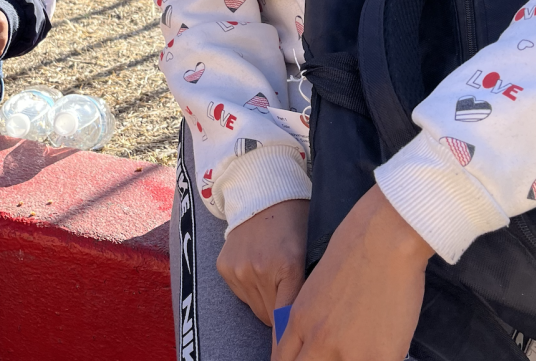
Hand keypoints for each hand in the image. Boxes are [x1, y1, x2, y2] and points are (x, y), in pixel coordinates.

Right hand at [217, 198, 309, 327]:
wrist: (261, 191)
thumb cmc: (294, 220)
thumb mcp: (310, 249)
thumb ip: (309, 286)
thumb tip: (310, 323)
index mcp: (289, 266)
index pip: (288, 318)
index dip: (287, 340)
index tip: (289, 355)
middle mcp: (260, 270)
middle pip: (270, 317)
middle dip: (280, 310)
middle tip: (288, 288)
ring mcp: (239, 269)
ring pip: (256, 308)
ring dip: (265, 299)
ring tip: (273, 273)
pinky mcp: (225, 267)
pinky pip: (241, 294)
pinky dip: (250, 287)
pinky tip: (257, 265)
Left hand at [273, 184, 433, 360]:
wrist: (384, 238)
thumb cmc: (354, 248)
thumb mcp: (316, 284)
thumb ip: (310, 316)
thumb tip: (318, 337)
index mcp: (299, 321)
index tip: (305, 359)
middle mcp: (318, 341)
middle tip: (331, 355)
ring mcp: (348, 353)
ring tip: (359, 349)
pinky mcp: (378, 357)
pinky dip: (375, 360)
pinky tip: (381, 349)